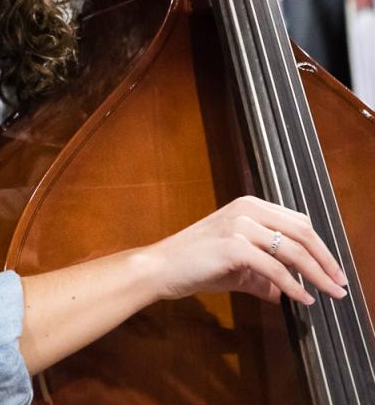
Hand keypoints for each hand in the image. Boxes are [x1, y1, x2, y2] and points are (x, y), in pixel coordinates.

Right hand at [144, 195, 347, 305]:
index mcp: (249, 206)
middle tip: (340, 283)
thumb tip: (286, 292)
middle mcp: (247, 209)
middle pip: (301, 231)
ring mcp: (239, 225)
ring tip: (329, 293)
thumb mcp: (237, 265)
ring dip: (317, 273)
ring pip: (292, 248)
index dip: (320, 245)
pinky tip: (303, 298)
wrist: (163, 267)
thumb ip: (263, 274)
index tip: (333, 268)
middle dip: (326, 259)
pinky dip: (293, 285)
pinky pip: (274, 267)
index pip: (297, 221)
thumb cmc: (197, 263)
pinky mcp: (233, 246)